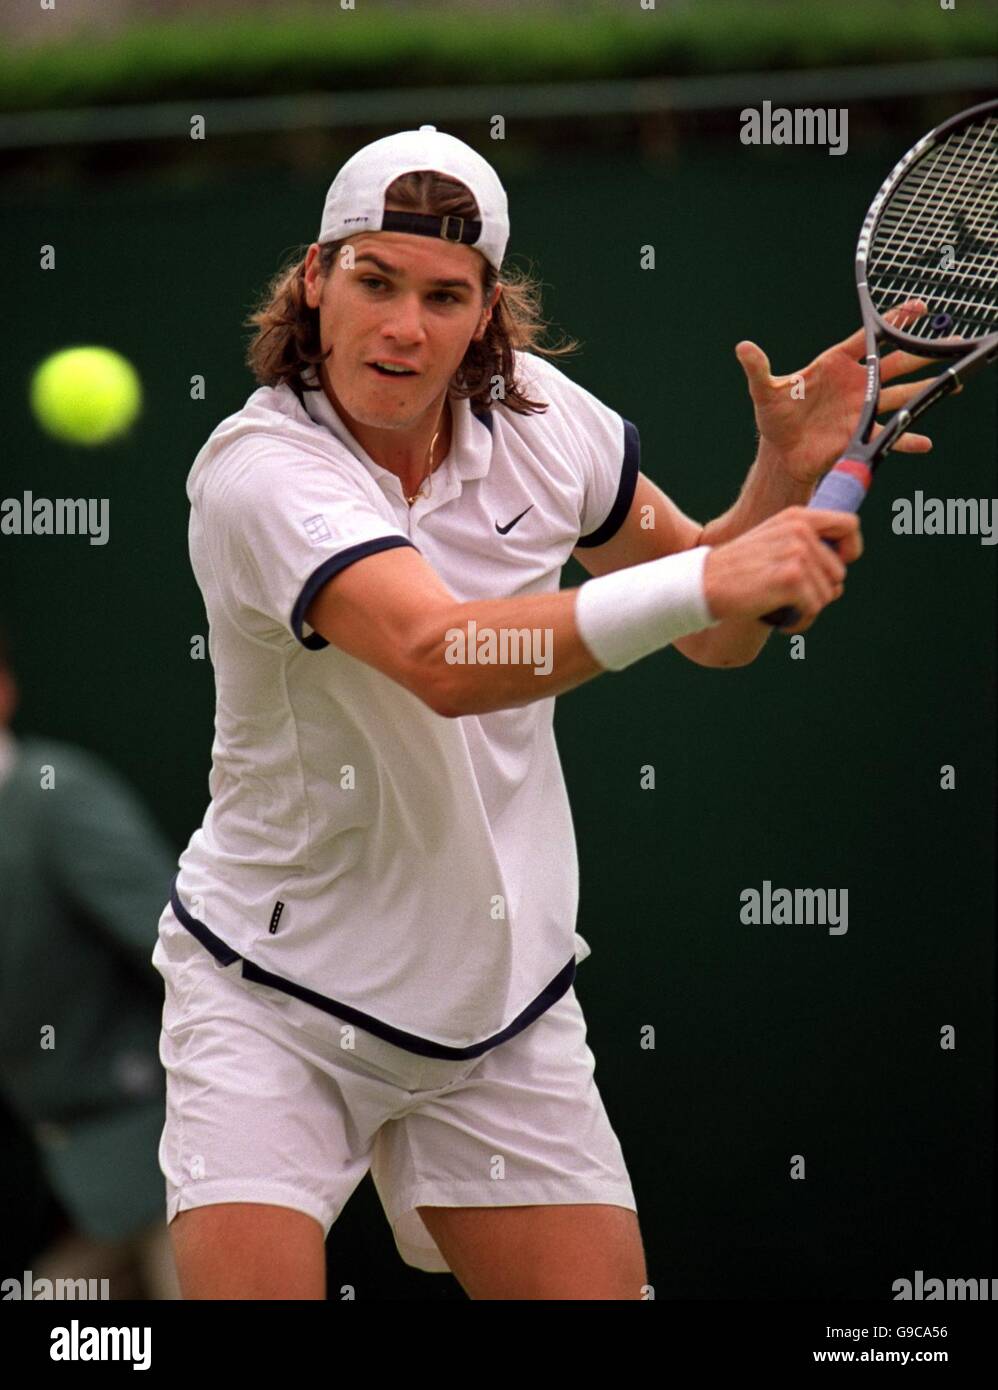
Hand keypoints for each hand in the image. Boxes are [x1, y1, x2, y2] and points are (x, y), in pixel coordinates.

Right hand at [703, 506, 862, 634]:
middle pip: (840, 572)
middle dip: (820, 592)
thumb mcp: (772, 544)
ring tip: (782, 609)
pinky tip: (781, 622)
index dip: (850, 550)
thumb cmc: (738, 572)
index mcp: (797, 517)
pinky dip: (799, 622)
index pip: (850, 525)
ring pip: (828, 594)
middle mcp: (799, 530)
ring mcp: (796, 553)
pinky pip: (814, 609)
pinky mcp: (790, 579)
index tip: (833, 567)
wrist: (702, 584)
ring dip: (808, 609)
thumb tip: (839, 583)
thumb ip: (805, 550)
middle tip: (791, 599)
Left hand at [735, 299, 945, 486]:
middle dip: (922, 352)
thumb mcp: (765, 391)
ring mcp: (863, 407)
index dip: (894, 323)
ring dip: (926, 389)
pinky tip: (924, 441)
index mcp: (836, 364)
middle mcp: (856, 383)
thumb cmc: (775, 416)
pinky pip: (891, 434)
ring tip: (954, 383)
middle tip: (949, 340)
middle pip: (896, 363)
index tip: (919, 307)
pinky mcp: (862, 433)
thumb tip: (742, 347)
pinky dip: (907, 439)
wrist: (782, 451)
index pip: (870, 338)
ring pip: (901, 394)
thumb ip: (758, 368)